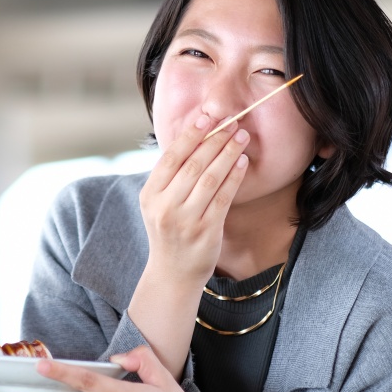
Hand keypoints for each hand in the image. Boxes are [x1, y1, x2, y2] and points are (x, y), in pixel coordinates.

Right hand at [140, 115, 248, 289]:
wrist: (172, 273)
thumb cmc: (169, 231)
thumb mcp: (158, 204)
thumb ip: (171, 177)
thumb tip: (195, 138)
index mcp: (150, 195)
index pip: (170, 158)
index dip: (189, 135)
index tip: (206, 117)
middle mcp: (164, 207)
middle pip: (192, 165)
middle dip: (214, 140)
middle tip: (231, 122)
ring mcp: (185, 220)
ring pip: (209, 179)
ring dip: (227, 154)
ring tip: (241, 137)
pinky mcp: (205, 231)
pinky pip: (223, 198)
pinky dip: (233, 177)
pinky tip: (242, 162)